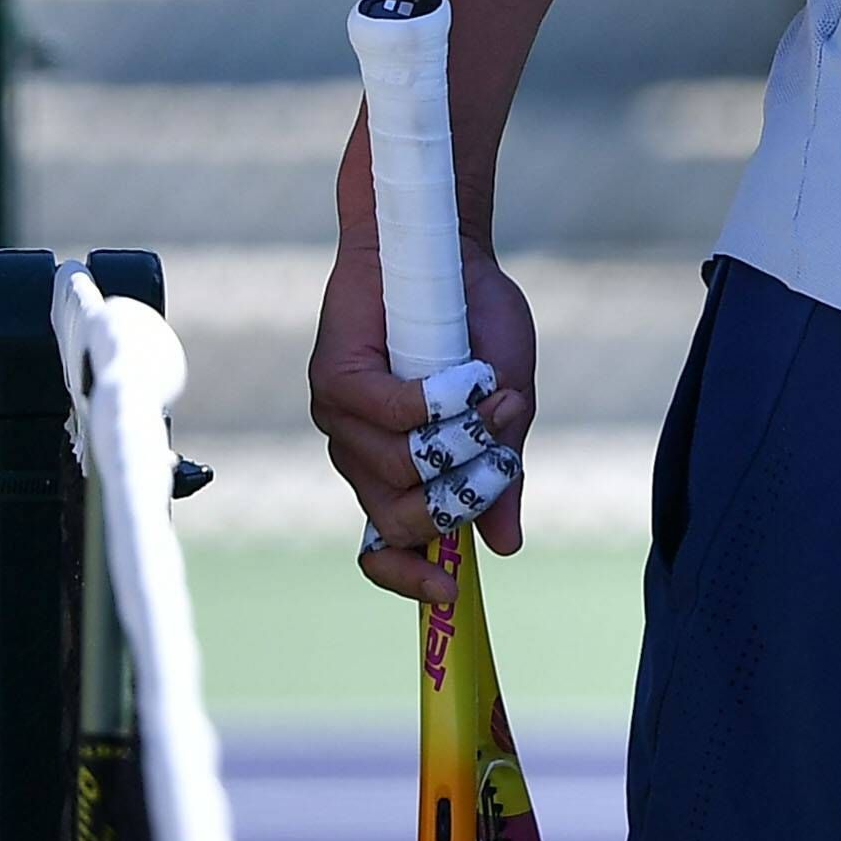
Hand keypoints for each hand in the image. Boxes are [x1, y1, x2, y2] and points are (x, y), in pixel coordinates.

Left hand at [310, 235, 539, 609]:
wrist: (449, 249)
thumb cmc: (476, 324)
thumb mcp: (507, 407)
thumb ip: (501, 472)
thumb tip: (505, 545)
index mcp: (396, 470)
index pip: (380, 550)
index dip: (407, 580)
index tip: (448, 592)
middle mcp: (361, 455)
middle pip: (399, 519)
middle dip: (462, 491)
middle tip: (500, 442)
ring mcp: (341, 420)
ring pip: (399, 470)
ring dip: (462, 437)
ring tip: (493, 390)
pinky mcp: (334, 379)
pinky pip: (390, 415)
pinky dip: (439, 400)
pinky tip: (469, 375)